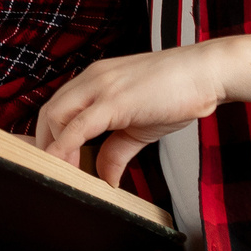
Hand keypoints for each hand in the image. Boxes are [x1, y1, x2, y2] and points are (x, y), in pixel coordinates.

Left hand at [33, 45, 225, 187]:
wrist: (206, 72)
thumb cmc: (176, 92)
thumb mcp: (139, 128)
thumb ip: (116, 151)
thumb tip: (106, 178)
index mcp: (95, 79)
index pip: (57, 107)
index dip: (50, 138)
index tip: (54, 163)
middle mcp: (92, 78)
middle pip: (49, 112)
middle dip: (45, 145)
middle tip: (53, 171)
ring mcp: (101, 87)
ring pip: (57, 116)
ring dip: (53, 149)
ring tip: (63, 173)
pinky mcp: (115, 100)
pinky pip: (79, 126)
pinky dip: (66, 147)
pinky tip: (67, 165)